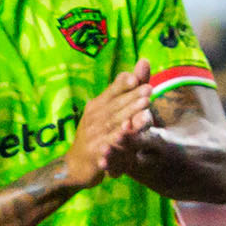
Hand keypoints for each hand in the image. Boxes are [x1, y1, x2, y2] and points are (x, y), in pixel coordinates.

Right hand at [64, 64, 152, 187]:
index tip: (136, 77)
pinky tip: (124, 136)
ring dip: (127, 116)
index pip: (112, 92)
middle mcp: (94, 118)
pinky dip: (114, 141)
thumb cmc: (97, 134)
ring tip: (143, 111)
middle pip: (115, 107)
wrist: (76, 164)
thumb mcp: (109, 111)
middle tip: (149, 91)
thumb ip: (128, 90)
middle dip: (132, 98)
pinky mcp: (94, 153)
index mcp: (98, 106)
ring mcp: (93, 135)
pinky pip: (106, 146)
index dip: (123, 85)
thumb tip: (144, 61)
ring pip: (112, 124)